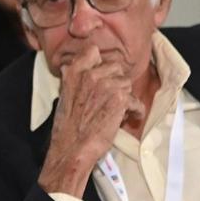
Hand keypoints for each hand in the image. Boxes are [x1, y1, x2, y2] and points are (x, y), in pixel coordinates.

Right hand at [38, 46, 140, 197]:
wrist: (72, 149)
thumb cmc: (67, 127)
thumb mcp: (63, 95)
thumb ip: (73, 78)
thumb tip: (74, 67)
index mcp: (73, 72)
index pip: (93, 51)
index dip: (100, 63)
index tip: (101, 75)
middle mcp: (90, 74)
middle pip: (116, 67)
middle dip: (116, 82)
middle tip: (109, 99)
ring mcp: (106, 85)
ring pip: (127, 83)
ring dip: (125, 97)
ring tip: (116, 111)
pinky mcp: (120, 99)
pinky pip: (135, 101)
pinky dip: (134, 111)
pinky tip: (126, 118)